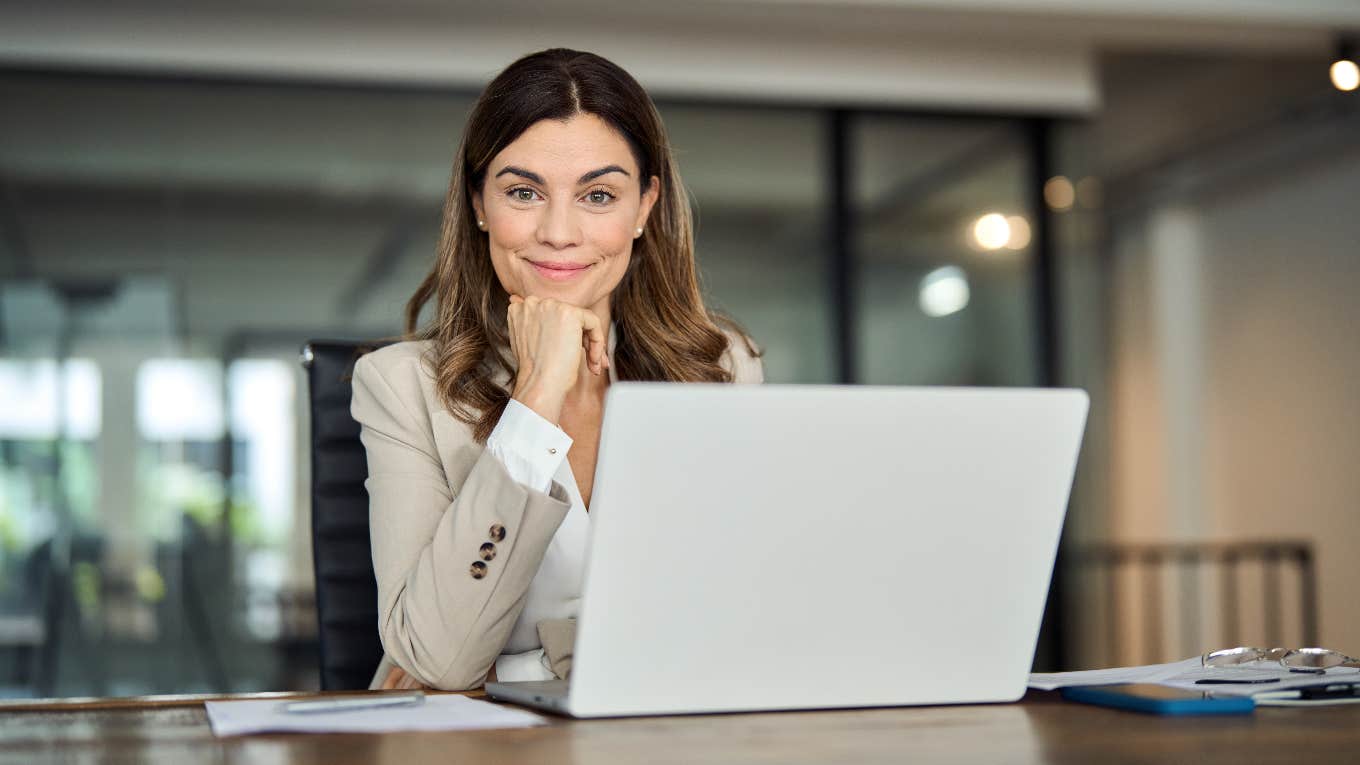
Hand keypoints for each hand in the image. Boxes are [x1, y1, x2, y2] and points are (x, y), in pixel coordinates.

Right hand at [507, 295, 606, 422]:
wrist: (539, 384)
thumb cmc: (535, 373)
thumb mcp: (528, 344)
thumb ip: (535, 327)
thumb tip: (550, 322)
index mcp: (520, 309)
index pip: (552, 316)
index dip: (564, 335)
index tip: (570, 353)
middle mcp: (533, 303)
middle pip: (568, 316)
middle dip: (581, 339)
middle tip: (590, 361)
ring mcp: (550, 306)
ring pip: (582, 320)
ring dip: (591, 344)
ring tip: (593, 365)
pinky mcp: (570, 313)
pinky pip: (593, 323)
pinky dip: (597, 343)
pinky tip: (593, 361)